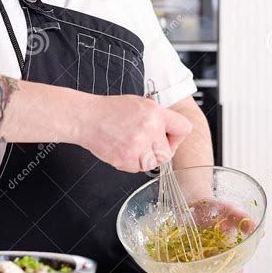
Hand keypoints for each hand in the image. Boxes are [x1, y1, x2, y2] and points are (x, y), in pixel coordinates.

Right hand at [75, 94, 191, 173]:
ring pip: (154, 163)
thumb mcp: (139, 104)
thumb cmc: (110, 110)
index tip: (169, 137)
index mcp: (155, 113)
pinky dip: (131, 162)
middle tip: (146, 143)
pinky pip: (137, 168)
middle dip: (159, 151)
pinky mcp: (126, 159)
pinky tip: (122, 149)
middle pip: (168, 153)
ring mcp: (137, 146)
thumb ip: (157, 116)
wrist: (87, 118)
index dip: (177, 136)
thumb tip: (170, 130)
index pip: (184, 129)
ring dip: (145, 158)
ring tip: (132, 146)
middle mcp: (149, 129)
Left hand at [156, 199, 254, 272]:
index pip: (234, 266)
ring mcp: (198, 258)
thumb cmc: (216, 208)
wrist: (195, 201)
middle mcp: (213, 258)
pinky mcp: (183, 254)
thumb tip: (260, 231)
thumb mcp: (230, 211)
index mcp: (228, 251)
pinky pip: (178, 267)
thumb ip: (243, 220)